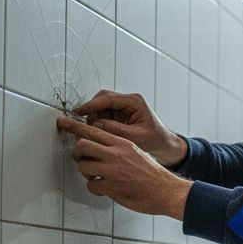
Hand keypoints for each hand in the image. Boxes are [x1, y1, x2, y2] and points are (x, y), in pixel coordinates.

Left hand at [58, 115, 193, 218]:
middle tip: (83, 159)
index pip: (93, 130)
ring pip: (83, 166)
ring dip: (86, 172)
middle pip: (82, 145)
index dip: (74, 125)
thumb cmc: (152, 174)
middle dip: (78, 153)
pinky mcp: (112, 187)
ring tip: (97, 176)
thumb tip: (96, 148)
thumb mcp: (136, 152)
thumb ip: (117, 148)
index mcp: (123, 143)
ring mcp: (113, 171)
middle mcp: (116, 154)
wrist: (167, 191)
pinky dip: (95, 188)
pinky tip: (104, 188)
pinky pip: (91, 186)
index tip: (62, 121)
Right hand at [72, 90, 187, 166]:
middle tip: (87, 126)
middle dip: (92, 111)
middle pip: (102, 99)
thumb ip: (115, 130)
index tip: (78, 112)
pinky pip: (105, 113)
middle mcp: (129, 101)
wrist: (164, 145)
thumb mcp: (135, 137)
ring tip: (98, 132)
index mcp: (135, 102)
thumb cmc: (155, 140)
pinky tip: (102, 132)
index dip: (91, 105)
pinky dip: (100, 122)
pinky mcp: (121, 113)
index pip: (107, 98)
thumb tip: (95, 125)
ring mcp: (125, 106)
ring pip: (101, 106)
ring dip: (96, 117)